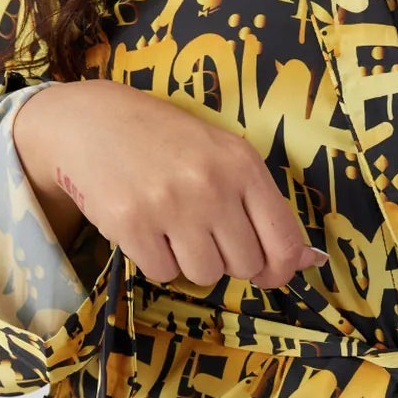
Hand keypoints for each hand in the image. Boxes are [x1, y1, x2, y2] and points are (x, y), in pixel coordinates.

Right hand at [11, 80, 327, 288]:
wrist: (90, 122)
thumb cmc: (165, 142)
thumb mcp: (222, 157)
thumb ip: (262, 207)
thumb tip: (308, 261)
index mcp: (242, 164)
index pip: (283, 240)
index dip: (280, 268)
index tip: (268, 272)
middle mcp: (211, 185)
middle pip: (244, 265)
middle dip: (227, 258)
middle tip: (203, 232)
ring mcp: (170, 206)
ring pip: (204, 275)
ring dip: (190, 261)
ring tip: (172, 226)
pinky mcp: (131, 225)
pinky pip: (163, 273)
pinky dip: (156, 260)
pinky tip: (146, 228)